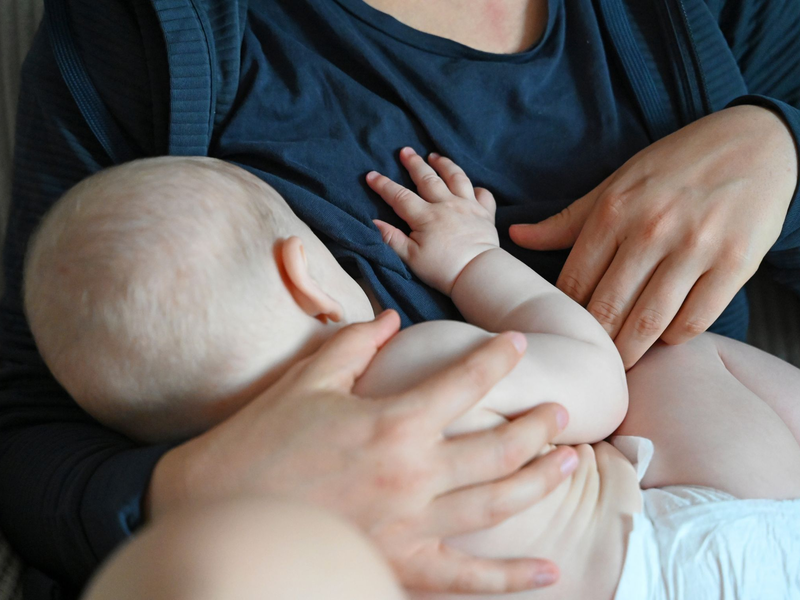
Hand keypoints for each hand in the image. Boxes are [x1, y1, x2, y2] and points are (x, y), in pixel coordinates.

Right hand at [147, 310, 577, 593]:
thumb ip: (353, 345)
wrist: (215, 517)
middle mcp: (414, 474)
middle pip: (497, 447)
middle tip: (563, 412)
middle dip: (537, 426)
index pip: (465, 382)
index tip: (521, 346)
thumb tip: (389, 319)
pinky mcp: (400, 567)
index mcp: (392, 422)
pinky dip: (510, 579)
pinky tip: (548, 571)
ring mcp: (411, 526)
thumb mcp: (305, 382)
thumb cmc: (257, 445)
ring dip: (540, 481)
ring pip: (497, 503)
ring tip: (570, 462)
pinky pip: (467, 579)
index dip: (498, 360)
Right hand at [367, 147, 498, 294]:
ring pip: (456, 177)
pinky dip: (478, 188)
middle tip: (405, 151)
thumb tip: (374, 222)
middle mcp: (446, 204)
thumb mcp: (411, 258)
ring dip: (444, 165)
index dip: (383, 185)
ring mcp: (468, 206)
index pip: (399, 196)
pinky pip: (483, 194)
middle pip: (427, 178)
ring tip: (435, 156)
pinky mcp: (485, 214)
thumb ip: (392, 238)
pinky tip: (472, 187)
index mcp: (426, 216)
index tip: (371, 175)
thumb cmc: (442, 269)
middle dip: (414, 163)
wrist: (478, 274)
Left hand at [510, 105, 797, 368]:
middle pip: (607, 309)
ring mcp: (694, 248)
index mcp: (613, 211)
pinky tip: (663, 338)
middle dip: (593, 343)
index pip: (573, 282)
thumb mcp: (616, 183)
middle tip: (586, 362)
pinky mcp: (735, 264)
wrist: (754, 141)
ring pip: (648, 323)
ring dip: (630, 351)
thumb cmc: (675, 165)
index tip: (561, 334)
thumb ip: (567, 220)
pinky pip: (694, 320)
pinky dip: (674, 338)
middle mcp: (650, 230)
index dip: (563, 316)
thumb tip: (516, 237)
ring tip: (619, 364)